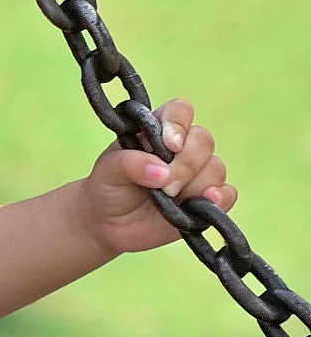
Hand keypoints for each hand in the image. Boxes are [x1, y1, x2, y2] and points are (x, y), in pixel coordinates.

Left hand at [80, 99, 234, 258]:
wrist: (110, 225)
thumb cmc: (108, 188)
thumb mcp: (108, 171)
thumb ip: (130, 164)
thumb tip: (162, 172)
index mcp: (157, 130)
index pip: (179, 111)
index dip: (179, 125)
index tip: (169, 146)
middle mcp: (181, 148)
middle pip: (203, 140)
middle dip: (185, 165)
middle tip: (164, 186)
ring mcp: (196, 174)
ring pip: (216, 167)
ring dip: (196, 186)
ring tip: (171, 200)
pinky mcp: (207, 201)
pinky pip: (228, 194)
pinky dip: (219, 200)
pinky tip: (203, 205)